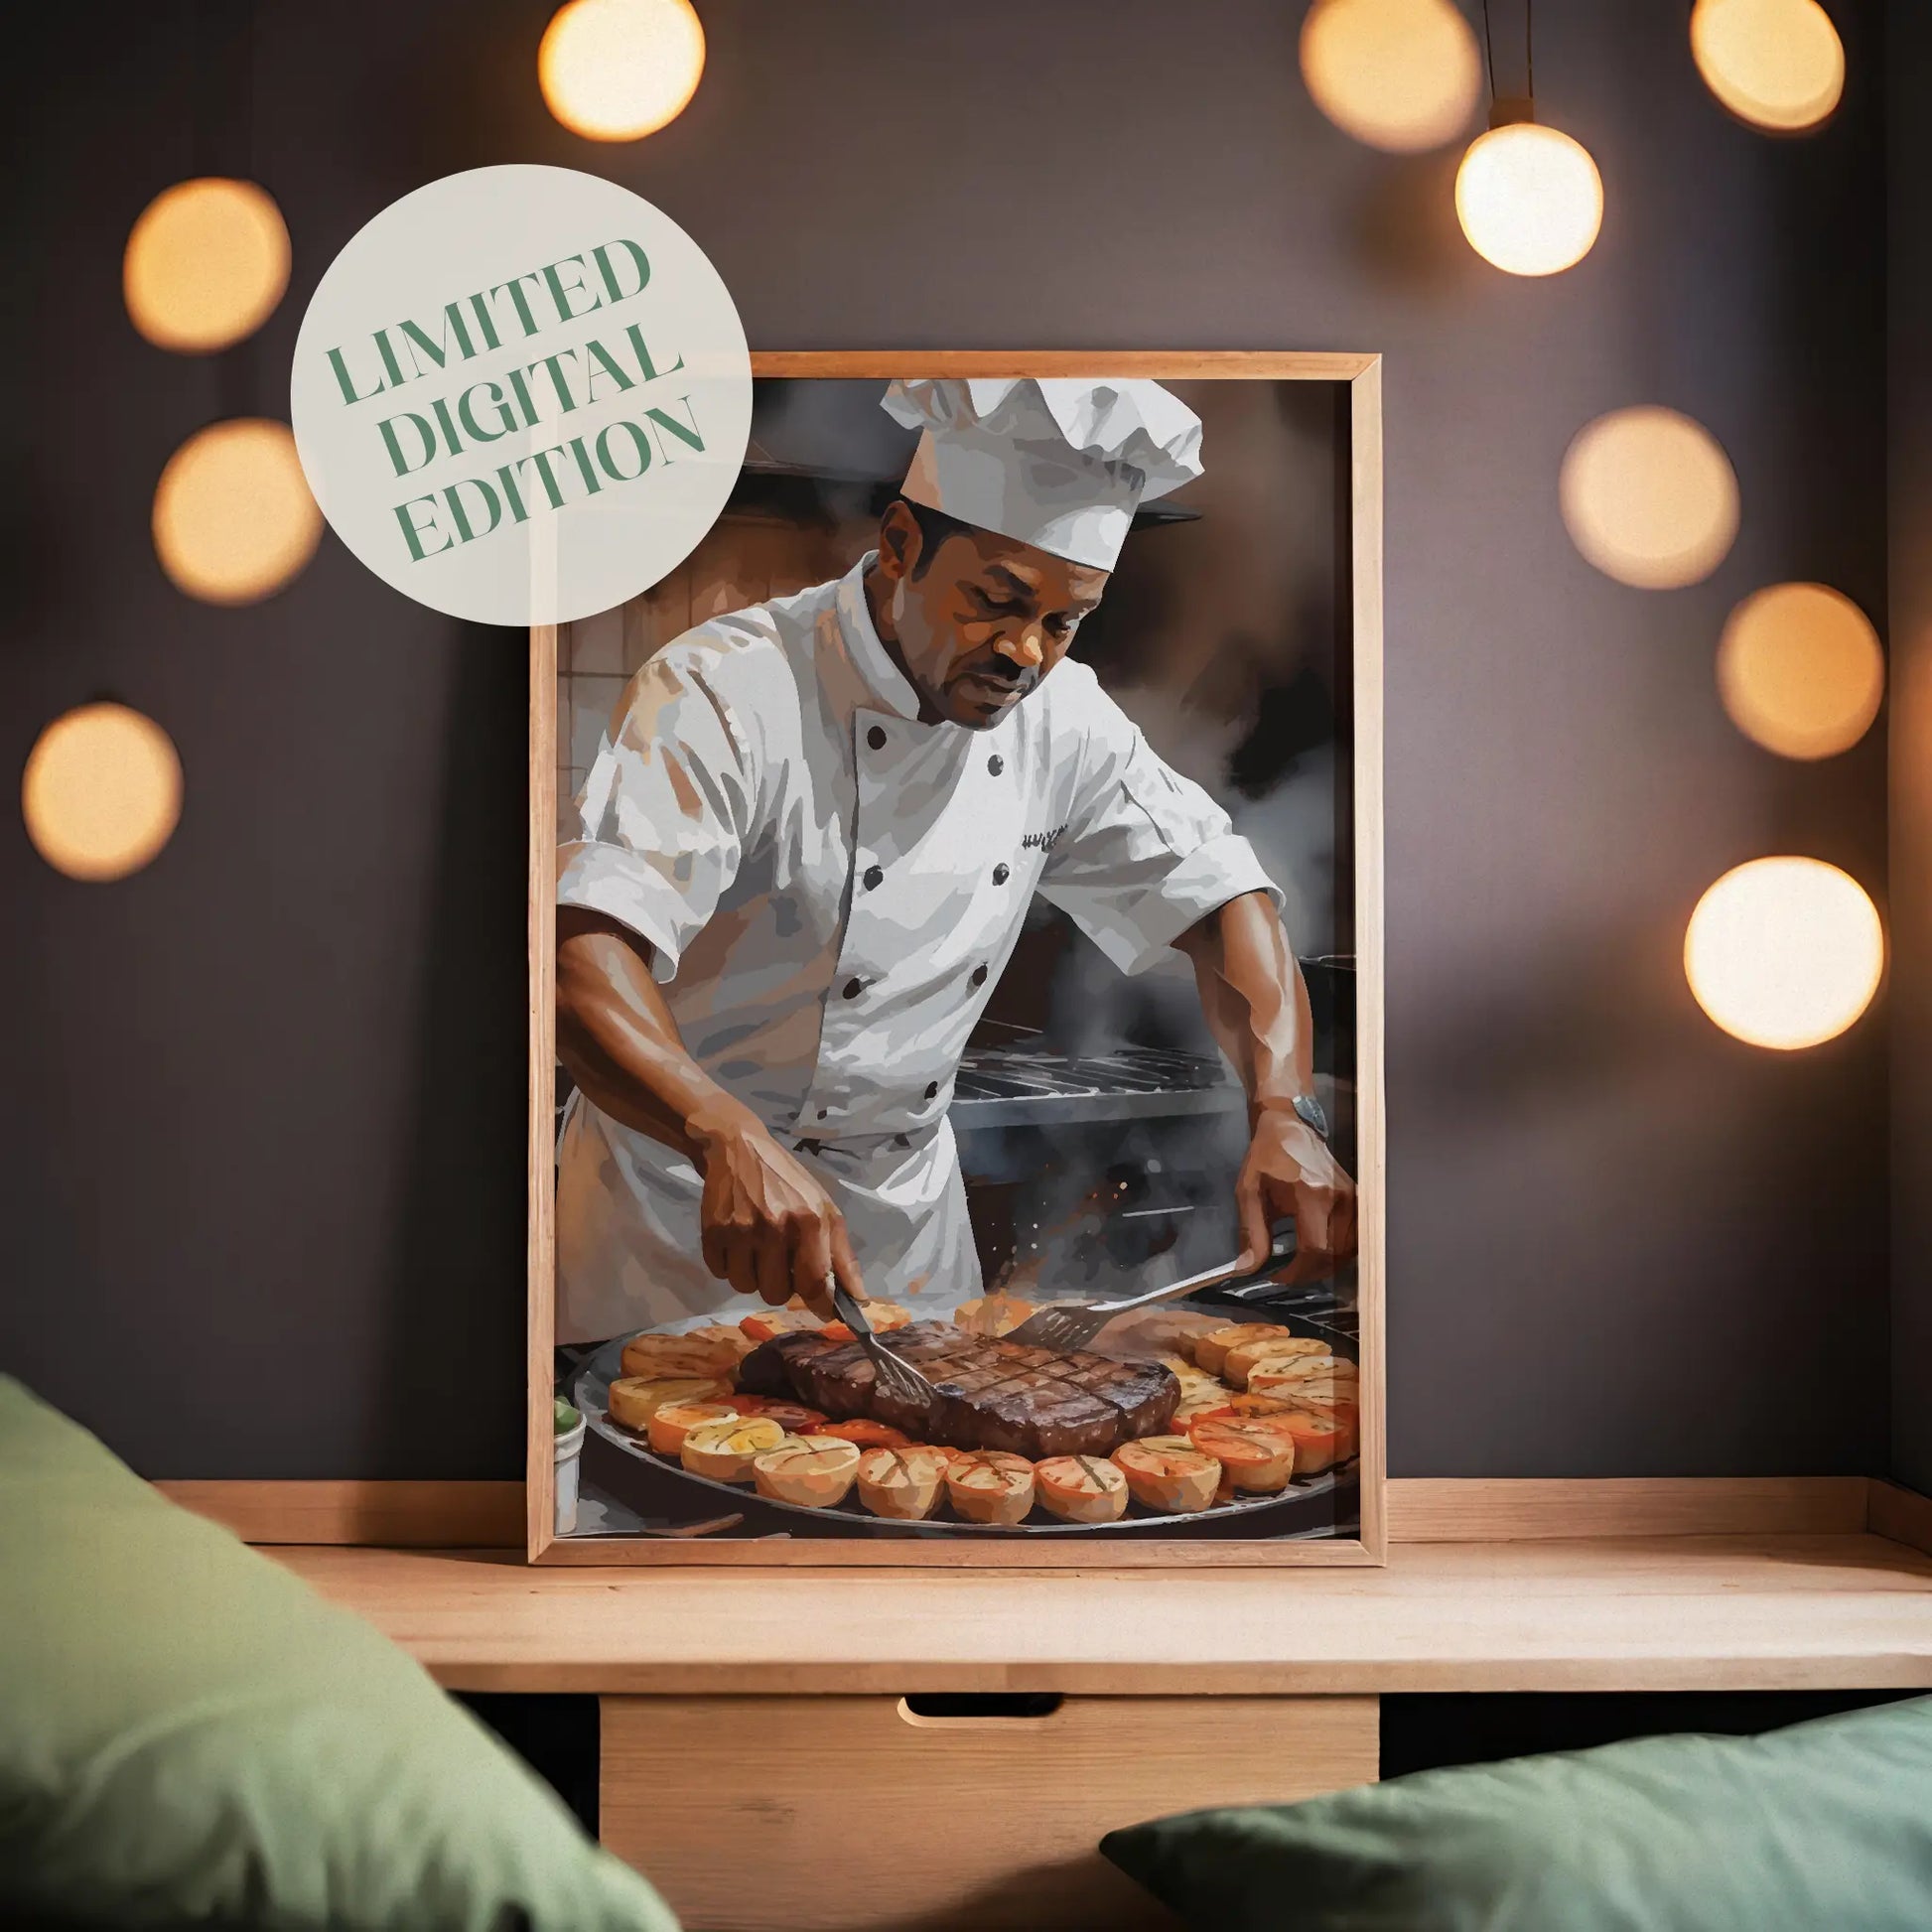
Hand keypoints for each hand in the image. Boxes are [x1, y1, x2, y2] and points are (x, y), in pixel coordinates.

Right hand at [689, 1104, 863, 1317]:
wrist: (738, 1149)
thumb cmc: (789, 1183)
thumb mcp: (825, 1209)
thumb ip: (842, 1256)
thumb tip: (858, 1300)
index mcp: (810, 1220)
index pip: (815, 1283)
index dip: (820, 1304)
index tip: (822, 1309)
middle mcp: (775, 1226)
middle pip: (777, 1293)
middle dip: (781, 1285)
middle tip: (781, 1262)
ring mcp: (741, 1230)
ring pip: (746, 1287)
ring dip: (752, 1276)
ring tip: (757, 1251)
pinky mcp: (712, 1232)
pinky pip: (721, 1274)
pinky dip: (728, 1266)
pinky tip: (736, 1244)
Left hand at [1234, 1103, 1357, 1284]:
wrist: (1290, 1127)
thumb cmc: (1267, 1158)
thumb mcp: (1249, 1192)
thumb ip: (1251, 1232)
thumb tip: (1248, 1269)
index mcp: (1311, 1194)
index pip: (1314, 1249)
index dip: (1296, 1272)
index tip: (1277, 1276)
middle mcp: (1338, 1198)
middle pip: (1334, 1255)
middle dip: (1309, 1273)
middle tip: (1288, 1274)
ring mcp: (1353, 1198)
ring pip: (1349, 1250)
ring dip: (1326, 1265)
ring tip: (1302, 1265)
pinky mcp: (1358, 1198)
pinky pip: (1355, 1237)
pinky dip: (1339, 1252)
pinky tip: (1320, 1252)